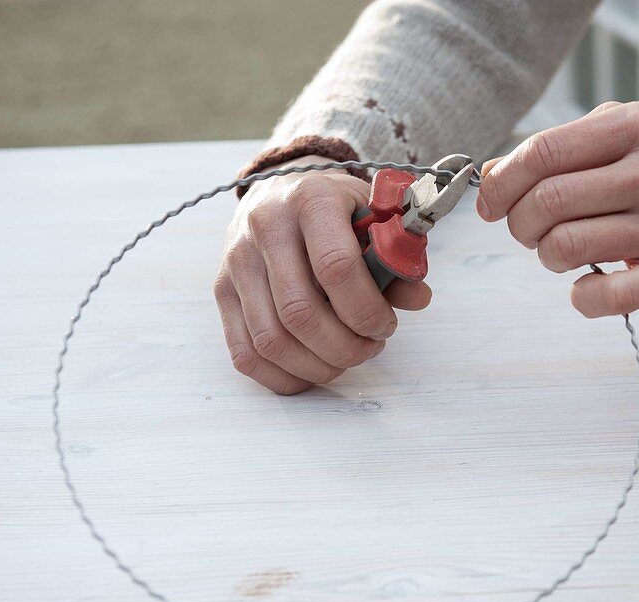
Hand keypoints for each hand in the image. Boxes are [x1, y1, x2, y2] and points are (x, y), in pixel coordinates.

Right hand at [214, 155, 432, 394]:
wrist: (281, 190)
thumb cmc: (338, 210)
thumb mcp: (375, 218)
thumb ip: (397, 258)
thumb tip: (417, 298)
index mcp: (311, 200)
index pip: (336, 266)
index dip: (367, 309)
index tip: (386, 325)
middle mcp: (266, 227)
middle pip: (300, 312)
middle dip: (345, 346)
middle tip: (370, 347)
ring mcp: (237, 260)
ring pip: (271, 339)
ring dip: (317, 365)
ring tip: (346, 357)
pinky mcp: (221, 289)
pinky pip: (244, 352)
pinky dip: (283, 375)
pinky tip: (313, 371)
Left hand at [475, 102, 638, 316]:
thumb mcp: (628, 135)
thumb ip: (563, 148)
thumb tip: (492, 173)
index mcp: (636, 128)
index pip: (542, 153)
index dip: (502, 184)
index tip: (491, 203)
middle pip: (545, 203)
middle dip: (520, 224)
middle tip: (530, 231)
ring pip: (565, 249)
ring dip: (547, 256)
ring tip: (563, 251)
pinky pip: (601, 297)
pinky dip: (579, 296)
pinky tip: (589, 283)